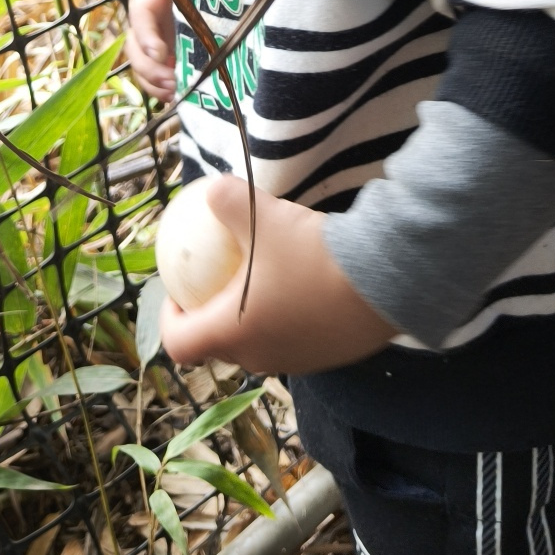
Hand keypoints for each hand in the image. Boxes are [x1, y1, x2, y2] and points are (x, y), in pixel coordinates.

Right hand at [126, 0, 175, 100]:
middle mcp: (144, 19)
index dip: (147, 36)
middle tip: (170, 79)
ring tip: (171, 92)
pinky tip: (171, 97)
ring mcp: (150, 39)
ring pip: (138, 64)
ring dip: (151, 82)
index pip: (141, 14)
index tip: (161, 54)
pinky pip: (149, 74)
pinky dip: (157, 88)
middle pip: (134, 46)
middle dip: (149, 67)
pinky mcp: (160, 54)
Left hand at [160, 175, 395, 375]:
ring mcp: (296, 362)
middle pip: (220, 347)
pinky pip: (295, 341)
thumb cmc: (312, 254)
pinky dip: (289, 321)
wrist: (384, 278)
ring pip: (260, 346)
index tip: (181, 292)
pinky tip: (306, 287)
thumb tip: (210, 191)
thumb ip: (227, 200)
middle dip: (213, 319)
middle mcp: (259, 358)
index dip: (170, 320)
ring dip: (253, 321)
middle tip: (220, 284)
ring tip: (264, 283)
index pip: (180, 343)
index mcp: (232, 333)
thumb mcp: (263, 216)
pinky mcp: (328, 358)